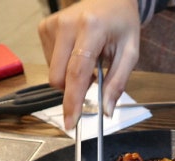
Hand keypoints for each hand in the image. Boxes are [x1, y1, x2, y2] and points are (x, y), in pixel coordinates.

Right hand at [38, 0, 140, 129]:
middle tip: (95, 78)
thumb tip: (106, 111)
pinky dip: (64, 65)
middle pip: (59, 77)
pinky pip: (49, 62)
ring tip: (89, 58)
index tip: (71, 122)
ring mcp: (52, 24)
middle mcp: (66, 24)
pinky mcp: (44, 27)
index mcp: (91, 29)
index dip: (73, 100)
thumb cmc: (122, 24)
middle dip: (74, 90)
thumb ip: (118, 83)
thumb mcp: (130, 53)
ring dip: (71, 76)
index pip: (77, 72)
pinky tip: (77, 52)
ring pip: (53, 72)